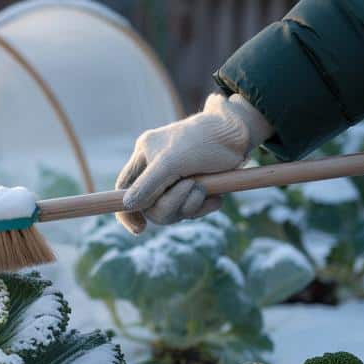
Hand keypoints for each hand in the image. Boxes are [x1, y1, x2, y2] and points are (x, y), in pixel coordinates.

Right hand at [115, 93, 273, 233]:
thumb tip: (127, 205)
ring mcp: (176, 180)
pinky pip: (190, 209)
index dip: (126, 211)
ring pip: (171, 210)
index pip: (124, 188)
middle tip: (191, 188)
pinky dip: (203, 206)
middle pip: (149, 206)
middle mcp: (156, 169)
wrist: (239, 134)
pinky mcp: (194, 187)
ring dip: (190, 204)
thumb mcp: (171, 162)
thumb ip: (147, 185)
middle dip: (171, 203)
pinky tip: (216, 198)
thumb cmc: (203, 140)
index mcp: (145, 156)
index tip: (140, 229)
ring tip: (205, 187)